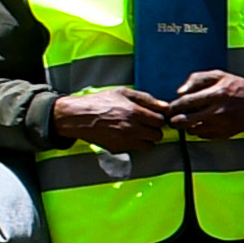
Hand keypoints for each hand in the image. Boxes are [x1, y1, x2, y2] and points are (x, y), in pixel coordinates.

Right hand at [55, 85, 170, 154]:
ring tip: (139, 130)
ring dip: (148, 138)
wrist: (78, 116)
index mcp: (134, 112)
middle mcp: (132, 128)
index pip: (160, 121)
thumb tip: (165, 106)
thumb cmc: (100, 102)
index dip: (159, 118)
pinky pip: (137, 149)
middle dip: (154, 129)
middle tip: (147, 124)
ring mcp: (125, 140)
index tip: (154, 116)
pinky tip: (128, 135)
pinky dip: (136, 144)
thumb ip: (146, 99)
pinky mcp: (119, 149)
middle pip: (158, 135)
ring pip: (150, 145)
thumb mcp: (123, 93)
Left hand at [171, 66, 243, 141]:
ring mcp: (221, 125)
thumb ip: (197, 79)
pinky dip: (197, 131)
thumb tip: (180, 92)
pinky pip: (203, 136)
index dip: (174, 106)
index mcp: (215, 94)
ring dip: (186, 127)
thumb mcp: (218, 75)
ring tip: (186, 121)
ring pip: (193, 131)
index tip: (170, 107)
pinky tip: (199, 124)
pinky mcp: (224, 134)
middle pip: (186, 121)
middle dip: (175, 120)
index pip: (186, 102)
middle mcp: (217, 111)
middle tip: (172, 118)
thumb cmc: (237, 86)